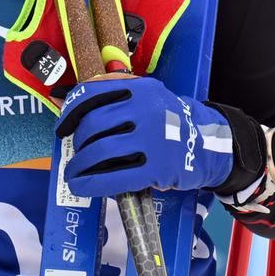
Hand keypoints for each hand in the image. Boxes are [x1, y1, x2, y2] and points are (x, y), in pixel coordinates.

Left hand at [54, 77, 232, 198]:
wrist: (211, 144)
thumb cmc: (171, 122)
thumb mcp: (149, 99)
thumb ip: (115, 99)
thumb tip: (66, 104)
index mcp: (141, 88)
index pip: (93, 94)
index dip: (71, 112)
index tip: (63, 128)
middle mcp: (146, 109)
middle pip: (94, 124)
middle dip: (78, 143)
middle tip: (75, 154)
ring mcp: (153, 138)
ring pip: (101, 151)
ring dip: (80, 165)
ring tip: (75, 173)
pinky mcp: (157, 168)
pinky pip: (115, 178)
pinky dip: (92, 184)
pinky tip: (83, 187)